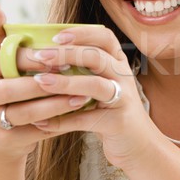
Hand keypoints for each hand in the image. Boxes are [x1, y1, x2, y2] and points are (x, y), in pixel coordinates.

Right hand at [0, 3, 93, 162]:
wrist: (3, 135)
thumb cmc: (12, 89)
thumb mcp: (5, 63)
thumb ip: (2, 36)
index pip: (8, 58)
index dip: (35, 57)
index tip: (63, 55)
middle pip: (14, 87)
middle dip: (47, 82)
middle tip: (76, 76)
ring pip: (26, 112)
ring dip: (56, 104)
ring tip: (82, 97)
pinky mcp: (4, 140)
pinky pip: (35, 131)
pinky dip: (58, 123)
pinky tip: (77, 115)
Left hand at [26, 25, 159, 168]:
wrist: (139, 145)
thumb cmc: (111, 112)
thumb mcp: (102, 86)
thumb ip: (82, 71)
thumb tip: (43, 58)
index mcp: (119, 64)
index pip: (105, 37)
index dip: (82, 33)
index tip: (56, 37)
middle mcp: (124, 77)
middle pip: (97, 57)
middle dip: (67, 54)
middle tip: (40, 56)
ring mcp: (124, 100)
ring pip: (96, 85)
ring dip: (66, 82)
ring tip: (40, 81)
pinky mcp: (118, 123)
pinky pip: (87, 119)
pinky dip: (63, 121)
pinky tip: (42, 122)